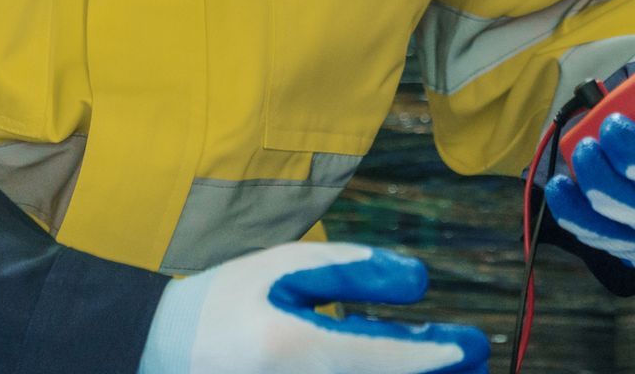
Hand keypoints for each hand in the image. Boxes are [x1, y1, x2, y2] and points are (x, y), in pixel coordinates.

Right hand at [138, 242, 488, 373]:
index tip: (473, 346)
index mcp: (293, 348)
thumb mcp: (285, 269)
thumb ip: (353, 271)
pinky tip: (394, 369)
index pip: (386, 359)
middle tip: (474, 361)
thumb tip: (421, 280)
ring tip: (452, 368)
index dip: (437, 355)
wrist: (160, 351)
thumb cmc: (226, 302)